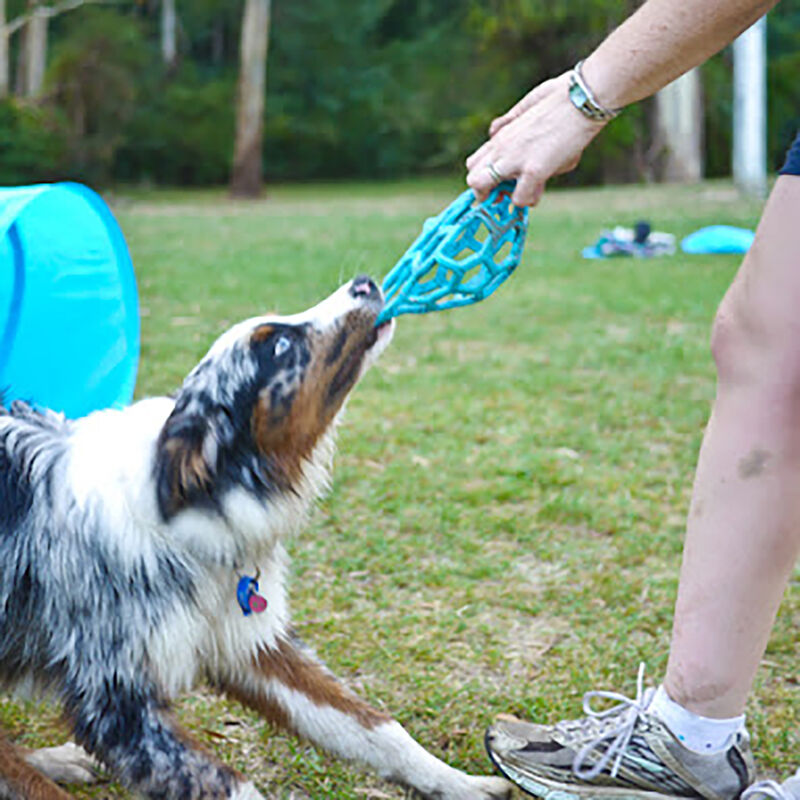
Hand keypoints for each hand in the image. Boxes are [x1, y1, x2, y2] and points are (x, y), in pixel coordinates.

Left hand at [465, 72, 606, 206]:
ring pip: (481, 188)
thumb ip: (509, 123)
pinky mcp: (534, 170)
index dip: (483, 178)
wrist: (582, 98)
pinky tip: (541, 187)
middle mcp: (501, 148)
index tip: (496, 185)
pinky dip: (529, 199)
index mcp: (500, 136)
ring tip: (529, 189)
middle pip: (472, 178)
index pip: (474, 164)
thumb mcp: (526, 109)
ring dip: (506, 197)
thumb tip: (495, 131)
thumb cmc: (560, 98)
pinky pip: (520, 199)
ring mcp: (514, 160)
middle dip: (486, 192)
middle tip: (507, 193)